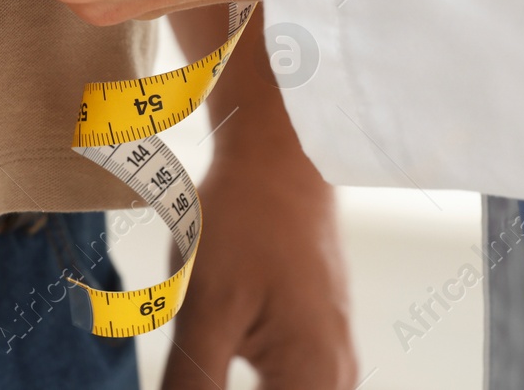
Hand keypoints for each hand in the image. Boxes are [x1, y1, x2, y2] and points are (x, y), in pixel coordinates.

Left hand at [164, 8, 357, 389]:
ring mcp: (330, 355)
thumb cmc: (245, 221)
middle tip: (188, 372)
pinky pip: (289, 382)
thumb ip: (191, 384)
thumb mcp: (203, 310)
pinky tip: (212, 366)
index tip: (187, 379)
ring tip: (194, 367)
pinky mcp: (317, 335)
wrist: (278, 156)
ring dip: (231, 385)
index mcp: (313, 379)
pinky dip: (255, 383)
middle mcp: (335, 376)